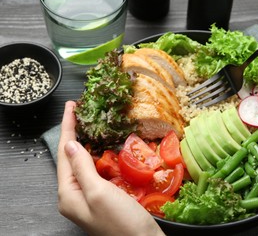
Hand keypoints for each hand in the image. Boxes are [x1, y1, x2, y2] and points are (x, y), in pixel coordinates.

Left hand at [57, 101, 164, 235]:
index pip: (65, 153)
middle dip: (75, 133)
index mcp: (68, 194)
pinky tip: (107, 147)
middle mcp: (76, 195)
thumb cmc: (121, 223)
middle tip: (82, 111)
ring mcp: (90, 196)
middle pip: (72, 157)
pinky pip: (98, 171)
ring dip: (88, 142)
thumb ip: (82, 168)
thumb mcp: (99, 192)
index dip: (68, 127)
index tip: (71, 106)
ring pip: (85, 163)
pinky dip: (101, 156)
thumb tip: (71, 144)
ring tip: (92, 123)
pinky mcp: (105, 197)